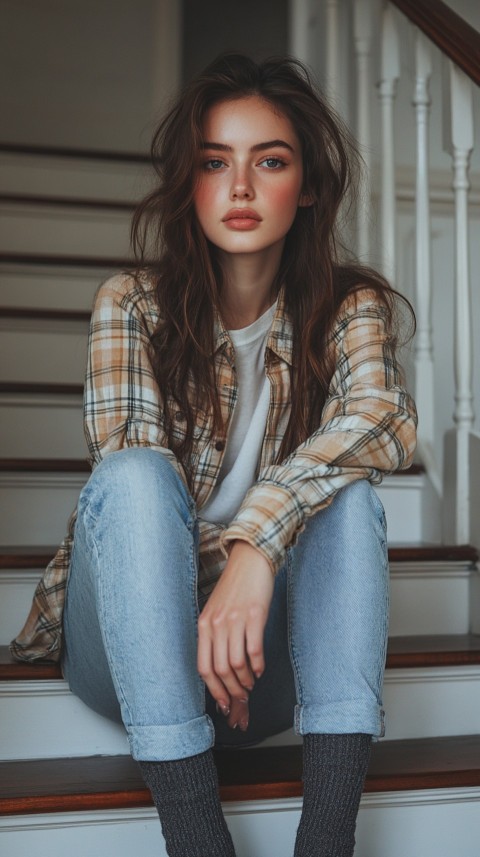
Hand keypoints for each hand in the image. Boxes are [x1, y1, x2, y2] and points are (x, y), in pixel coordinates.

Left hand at [197, 540, 273, 729]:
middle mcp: (216, 624)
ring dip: (246, 680)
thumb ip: (215, 637)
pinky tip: (260, 669)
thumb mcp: (216, 612)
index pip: (204, 668)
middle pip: (221, 670)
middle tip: (241, 699)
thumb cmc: (235, 588)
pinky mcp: (254, 616)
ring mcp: (235, 620)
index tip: (223, 703)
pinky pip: (254, 651)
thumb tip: (222, 669)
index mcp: (204, 625)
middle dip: (232, 691)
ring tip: (251, 683)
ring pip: (237, 664)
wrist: (250, 561)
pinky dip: (258, 666)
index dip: (214, 690)